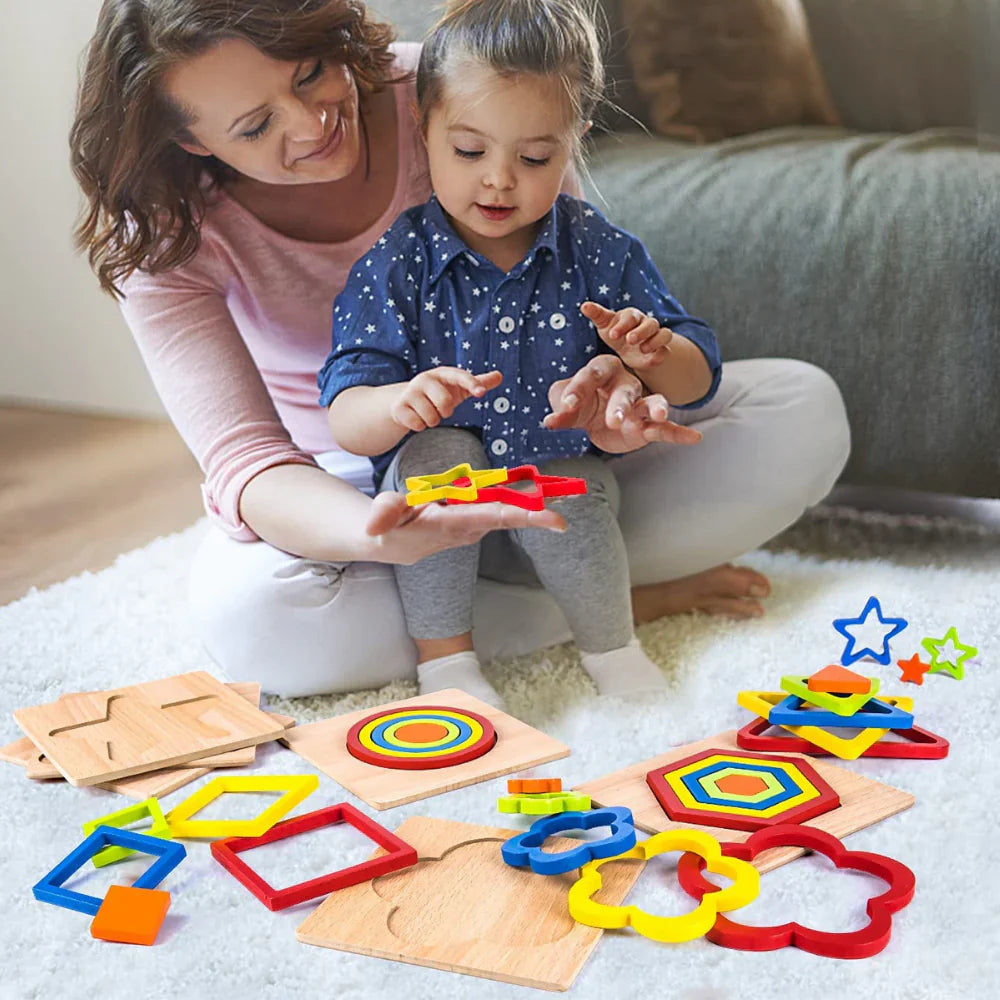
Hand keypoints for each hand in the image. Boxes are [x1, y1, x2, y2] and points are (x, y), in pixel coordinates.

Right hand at [364, 491, 566, 564]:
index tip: (557, 520)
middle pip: (512, 513)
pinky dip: (522, 496)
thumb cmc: (389, 528)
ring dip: (537, 499)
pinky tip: (544, 487)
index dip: (528, 517)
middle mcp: (471, 526)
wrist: (389, 541)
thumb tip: (375, 524)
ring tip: (568, 486)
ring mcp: (473, 522)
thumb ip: (383, 516)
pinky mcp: (472, 516)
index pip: (496, 517)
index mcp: (455, 524)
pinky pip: (501, 503)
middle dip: (542, 507)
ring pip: (509, 508)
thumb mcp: (382, 520)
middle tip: (575, 493)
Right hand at [391, 367, 502, 431]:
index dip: (471, 383)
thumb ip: (479, 382)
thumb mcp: (458, 388)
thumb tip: (500, 376)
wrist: (404, 401)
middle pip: (445, 403)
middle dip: (445, 412)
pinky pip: (418, 425)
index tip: (481, 392)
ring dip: (432, 420)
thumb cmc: (438, 393)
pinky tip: (415, 417)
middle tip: (439, 408)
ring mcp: (410, 392)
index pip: (459, 376)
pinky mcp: (399, 407)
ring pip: (431, 418)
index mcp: (442, 374)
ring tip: (427, 412)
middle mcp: (425, 379)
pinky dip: (420, 426)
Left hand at [543, 355, 701, 452]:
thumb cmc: (580, 404)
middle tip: (614, 420)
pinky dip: (680, 433)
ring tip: (661, 414)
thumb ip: (560, 412)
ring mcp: (639, 404)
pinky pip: (666, 429)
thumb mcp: (565, 407)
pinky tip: (695, 438)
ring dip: (655, 408)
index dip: (578, 389)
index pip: (590, 376)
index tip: (567, 405)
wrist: (593, 419)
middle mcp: (624, 384)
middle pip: (624, 391)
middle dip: (620, 405)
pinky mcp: (648, 426)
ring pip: (649, 403)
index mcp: (601, 370)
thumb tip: (550, 421)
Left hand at [581, 301, 671, 370]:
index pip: (630, 317)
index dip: (622, 325)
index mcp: (632, 316)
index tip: (612, 335)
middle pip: (651, 323)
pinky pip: (666, 351)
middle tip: (630, 340)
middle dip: (641, 331)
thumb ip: (596, 314)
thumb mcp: (604, 324)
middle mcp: (647, 324)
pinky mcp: (660, 350)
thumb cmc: (615, 332)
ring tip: (642, 349)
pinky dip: (661, 355)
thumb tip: (584, 306)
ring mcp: (656, 337)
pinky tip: (651, 361)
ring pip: (664, 334)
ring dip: (655, 341)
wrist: (627, 349)